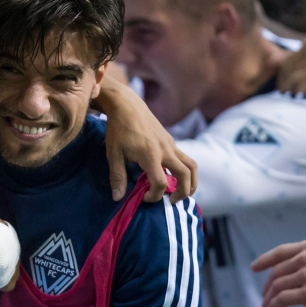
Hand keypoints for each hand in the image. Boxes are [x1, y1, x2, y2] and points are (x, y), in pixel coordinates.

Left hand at [98, 77, 197, 202]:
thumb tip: (118, 198)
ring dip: (191, 182)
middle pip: (185, 175)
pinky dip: (185, 171)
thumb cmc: (118, 129)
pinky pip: (185, 158)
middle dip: (182, 192)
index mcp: (150, 155)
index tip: (144, 198)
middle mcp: (165, 150)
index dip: (154, 196)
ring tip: (183, 192)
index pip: (160, 182)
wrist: (126, 105)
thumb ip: (117, 176)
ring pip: (191, 165)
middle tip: (172, 202)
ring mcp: (170, 144)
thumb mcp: (113, 154)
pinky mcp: (170, 140)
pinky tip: (174, 176)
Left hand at [251, 239, 305, 306]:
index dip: (265, 260)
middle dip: (268, 285)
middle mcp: (305, 258)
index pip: (280, 252)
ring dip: (269, 297)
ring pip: (278, 286)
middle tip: (265, 295)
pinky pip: (284, 299)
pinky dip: (275, 304)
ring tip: (267, 305)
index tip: (254, 268)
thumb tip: (297, 267)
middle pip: (277, 272)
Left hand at [275, 37, 305, 98]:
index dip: (280, 78)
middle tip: (287, 96)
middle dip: (284, 85)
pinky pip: (305, 85)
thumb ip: (296, 61)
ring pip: (294, 78)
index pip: (284, 62)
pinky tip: (304, 97)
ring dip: (291, 91)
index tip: (283, 89)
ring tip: (294, 98)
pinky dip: (300, 93)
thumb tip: (270, 62)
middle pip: (287, 71)